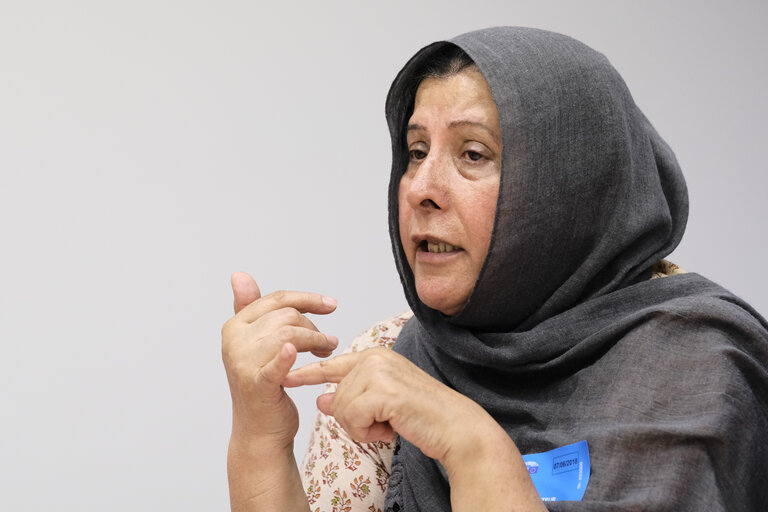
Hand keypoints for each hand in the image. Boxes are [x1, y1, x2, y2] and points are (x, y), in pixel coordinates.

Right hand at [221, 272, 338, 448]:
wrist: (260, 430)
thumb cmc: (263, 384)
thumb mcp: (254, 343)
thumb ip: (249, 308)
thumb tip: (239, 274)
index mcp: (234, 326)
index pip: (276, 299)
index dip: (307, 299)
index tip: (331, 305)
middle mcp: (234, 341)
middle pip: (286, 316)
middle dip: (313, 325)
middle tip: (328, 342)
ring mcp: (243, 363)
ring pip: (290, 333)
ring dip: (317, 340)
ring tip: (327, 351)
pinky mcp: (257, 384)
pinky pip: (276, 363)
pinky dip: (287, 356)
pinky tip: (296, 354)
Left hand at [284, 347, 545, 511]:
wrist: (454, 426)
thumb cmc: (421, 416)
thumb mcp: (380, 405)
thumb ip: (351, 398)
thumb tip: (320, 400)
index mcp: (375, 356)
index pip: (332, 365)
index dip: (307, 373)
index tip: (286, 377)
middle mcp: (374, 357)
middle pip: (336, 396)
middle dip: (356, 419)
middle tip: (386, 421)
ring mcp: (378, 371)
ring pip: (342, 408)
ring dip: (363, 427)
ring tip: (390, 424)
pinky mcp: (382, 390)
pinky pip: (352, 418)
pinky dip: (368, 432)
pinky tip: (391, 429)